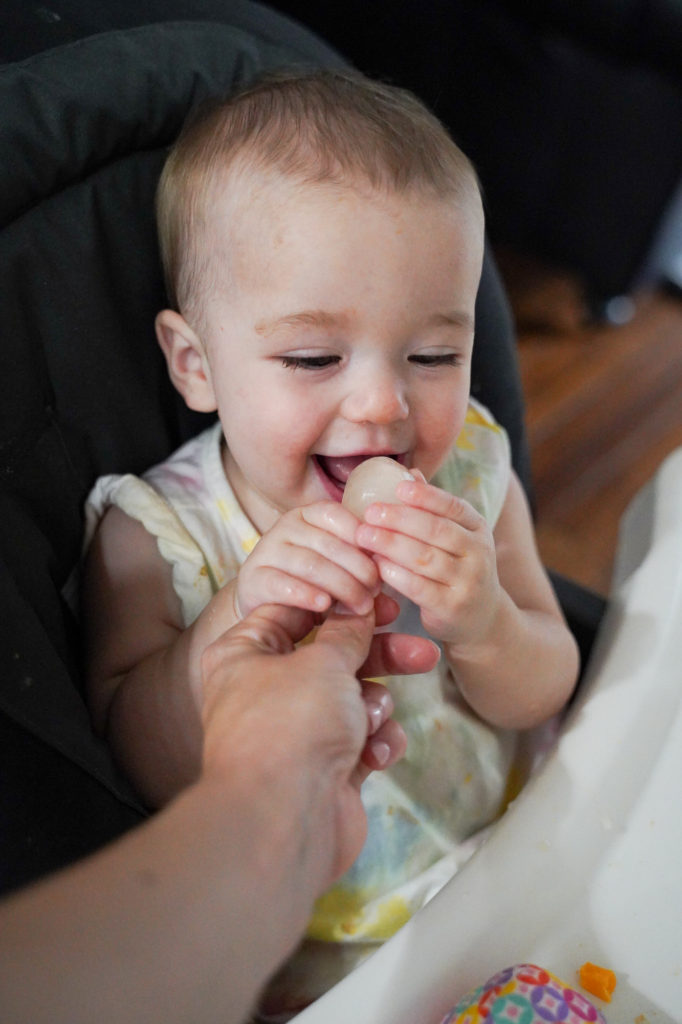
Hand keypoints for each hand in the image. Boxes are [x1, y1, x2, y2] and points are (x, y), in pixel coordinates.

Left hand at [199, 598, 437, 883]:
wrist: (283, 820)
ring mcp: (298, 731)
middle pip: (333, 656)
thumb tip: (358, 609)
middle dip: (379, 656)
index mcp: (246, 653)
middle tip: (420, 650)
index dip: (339, 604)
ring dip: (374, 706)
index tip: (379, 596)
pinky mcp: (327, 768)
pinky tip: (372, 755)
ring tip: (372, 719)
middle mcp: (268, 689)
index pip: (296, 612)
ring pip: (355, 699)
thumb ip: (348, 632)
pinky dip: (373, 743)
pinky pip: (362, 739)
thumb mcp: (324, 662)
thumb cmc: (291, 725)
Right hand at [235, 502, 380, 619]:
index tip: (383, 567)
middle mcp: (287, 526)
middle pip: (329, 543)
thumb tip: (395, 608)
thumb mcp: (344, 582)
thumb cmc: (314, 587)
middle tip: (375, 594)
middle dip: (359, 570)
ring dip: (340, 585)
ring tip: (360, 606)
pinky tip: (324, 605)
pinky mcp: (253, 578)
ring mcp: (267, 550)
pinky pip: (280, 582)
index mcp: (311, 515)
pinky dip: (305, 594)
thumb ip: (368, 589)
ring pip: (309, 563)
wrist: (266, 607)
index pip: (340, 516)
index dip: (364, 541)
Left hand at [355, 477, 501, 647]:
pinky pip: (419, 587)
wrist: (481, 618)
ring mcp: (468, 581)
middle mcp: (478, 553)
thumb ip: (433, 509)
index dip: (426, 496)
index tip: (398, 488)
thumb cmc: (457, 569)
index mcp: (477, 528)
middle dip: (399, 519)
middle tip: (370, 512)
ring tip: (364, 535)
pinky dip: (396, 574)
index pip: (453, 506)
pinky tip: (376, 565)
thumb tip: (410, 473)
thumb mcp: (454, 537)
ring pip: (425, 558)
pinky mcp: (452, 607)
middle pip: (436, 530)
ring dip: (391, 545)